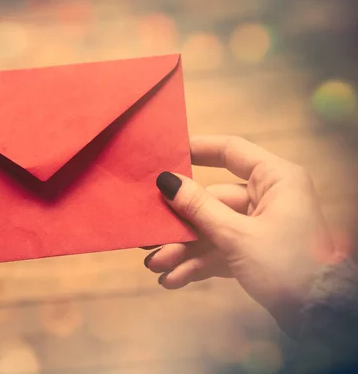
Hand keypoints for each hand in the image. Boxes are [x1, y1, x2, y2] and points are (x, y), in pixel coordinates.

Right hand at [144, 136, 339, 333]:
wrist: (318, 317)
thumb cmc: (285, 265)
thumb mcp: (237, 236)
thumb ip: (199, 207)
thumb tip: (167, 180)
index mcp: (275, 180)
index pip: (231, 151)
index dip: (197, 149)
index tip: (166, 153)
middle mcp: (268, 198)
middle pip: (212, 201)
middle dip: (180, 225)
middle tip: (149, 236)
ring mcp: (261, 227)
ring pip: (212, 230)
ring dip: (184, 250)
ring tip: (156, 266)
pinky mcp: (255, 253)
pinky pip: (220, 251)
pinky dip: (198, 264)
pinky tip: (173, 279)